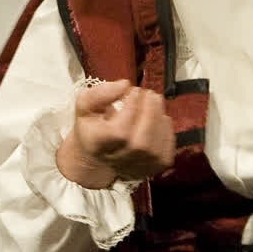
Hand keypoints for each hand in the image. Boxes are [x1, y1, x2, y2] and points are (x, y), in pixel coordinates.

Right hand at [56, 80, 174, 188]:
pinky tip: (158, 119)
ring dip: (159, 117)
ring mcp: (137, 167)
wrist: (100, 154)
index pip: (120, 132)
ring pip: (156, 145)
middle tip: (149, 93)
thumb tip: (124, 84)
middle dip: (150, 111)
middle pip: (141, 142)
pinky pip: (167, 147)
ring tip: (154, 101)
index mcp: (97, 145)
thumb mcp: (85, 106)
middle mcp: (117, 161)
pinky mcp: (154, 167)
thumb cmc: (94, 126)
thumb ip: (99, 93)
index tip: (134, 91)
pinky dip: (166, 129)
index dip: (131, 108)